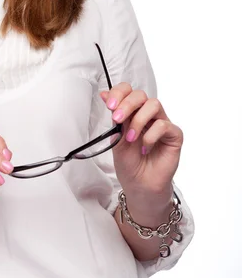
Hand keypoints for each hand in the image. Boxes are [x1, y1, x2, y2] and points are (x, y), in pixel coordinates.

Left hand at [100, 83, 182, 201]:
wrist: (139, 186)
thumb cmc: (129, 163)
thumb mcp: (116, 138)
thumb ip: (114, 117)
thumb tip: (103, 94)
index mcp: (133, 112)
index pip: (128, 91)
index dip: (119, 93)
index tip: (109, 104)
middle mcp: (148, 115)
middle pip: (141, 95)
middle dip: (127, 104)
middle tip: (117, 119)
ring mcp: (162, 123)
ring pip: (154, 104)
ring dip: (138, 120)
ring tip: (130, 138)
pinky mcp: (174, 135)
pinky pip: (164, 125)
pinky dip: (151, 135)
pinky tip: (145, 147)